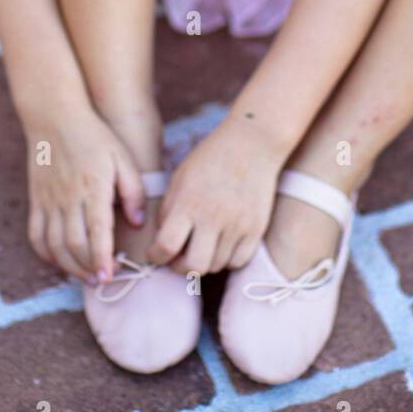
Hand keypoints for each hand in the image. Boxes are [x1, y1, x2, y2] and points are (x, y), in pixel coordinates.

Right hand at [24, 106, 144, 284]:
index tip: (110, 276)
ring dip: (70, 267)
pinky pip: (36, 235)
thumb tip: (138, 223)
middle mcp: (67, 198)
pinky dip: (47, 254)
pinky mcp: (36, 200)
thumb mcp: (122, 157)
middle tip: (103, 280)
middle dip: (88, 268)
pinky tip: (62, 260)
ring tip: (87, 276)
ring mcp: (48, 200)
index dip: (102, 258)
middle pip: (74, 245)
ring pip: (54, 245)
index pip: (96, 232)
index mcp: (92, 187)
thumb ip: (133, 190)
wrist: (54, 117)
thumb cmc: (95, 136)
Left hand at [145, 115, 285, 276]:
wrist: (252, 143)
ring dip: (205, 261)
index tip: (156, 254)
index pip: (167, 246)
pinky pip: (238, 262)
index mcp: (189, 202)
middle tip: (178, 258)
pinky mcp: (257, 229)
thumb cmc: (210, 159)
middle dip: (181, 268)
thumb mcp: (180, 178)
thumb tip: (163, 245)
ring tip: (201, 245)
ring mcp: (238, 225)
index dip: (156, 256)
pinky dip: (227, 259)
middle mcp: (214, 217)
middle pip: (194, 267)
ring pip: (216, 266)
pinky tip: (222, 244)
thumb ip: (169, 211)